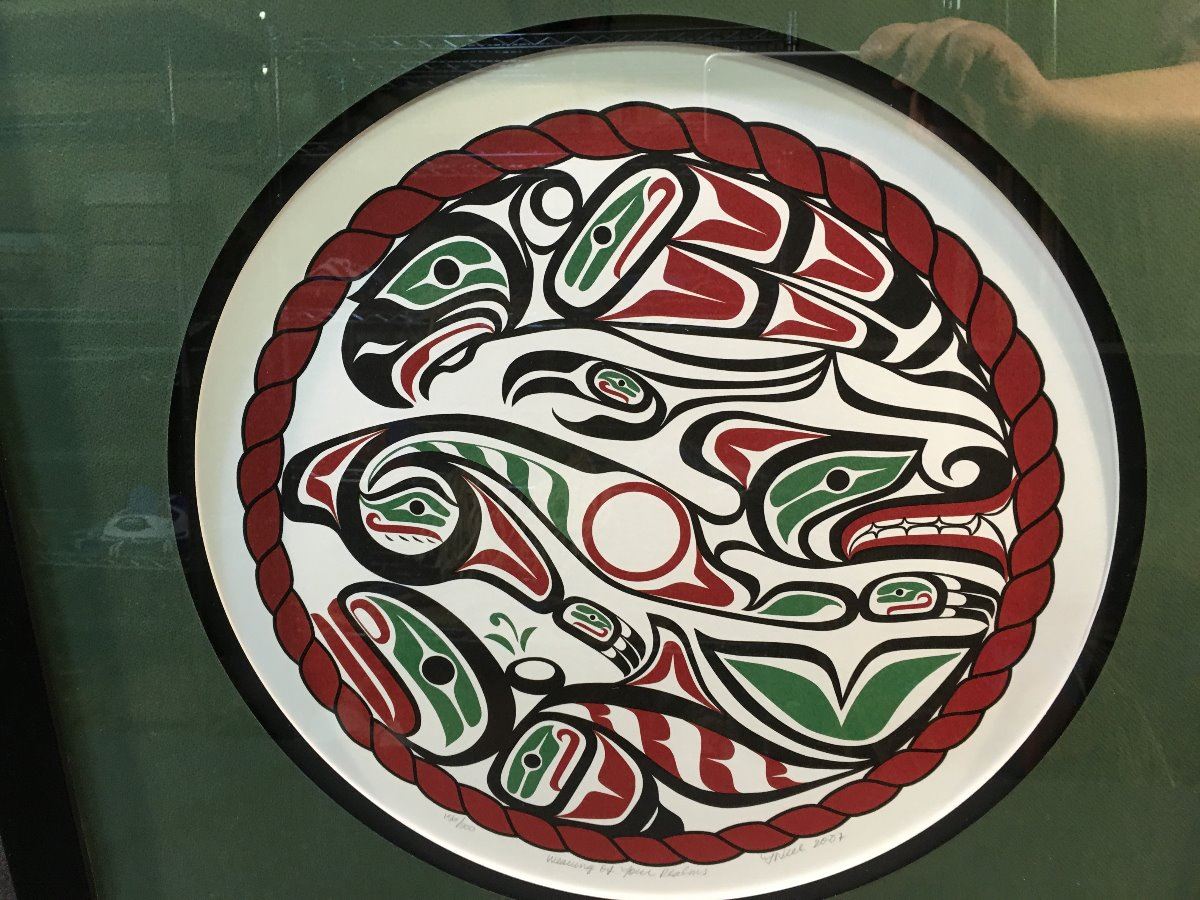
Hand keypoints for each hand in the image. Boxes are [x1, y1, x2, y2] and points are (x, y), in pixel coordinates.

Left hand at [860, 19, 1051, 138]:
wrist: (1026, 124)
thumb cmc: (978, 122)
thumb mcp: (936, 116)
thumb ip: (912, 106)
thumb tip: (879, 106)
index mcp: (928, 55)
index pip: (894, 38)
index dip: (877, 47)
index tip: (862, 63)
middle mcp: (946, 42)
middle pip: (909, 33)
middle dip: (890, 50)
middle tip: (878, 71)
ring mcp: (969, 39)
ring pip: (934, 34)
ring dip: (918, 60)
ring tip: (907, 84)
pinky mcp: (992, 44)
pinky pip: (965, 43)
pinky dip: (954, 63)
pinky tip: (951, 85)